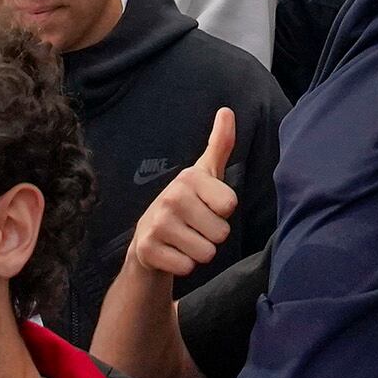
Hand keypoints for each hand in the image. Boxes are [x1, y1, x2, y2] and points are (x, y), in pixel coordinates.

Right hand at [127, 108, 242, 284]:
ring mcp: (157, 223)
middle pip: (221, 233)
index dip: (223, 212)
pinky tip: (172, 253)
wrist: (148, 240)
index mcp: (190, 177)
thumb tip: (227, 110)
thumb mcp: (205, 174)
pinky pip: (186, 267)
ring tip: (184, 240)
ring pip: (206, 253)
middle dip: (213, 236)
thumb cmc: (186, 204)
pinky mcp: (147, 249)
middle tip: (195, 228)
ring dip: (199, 253)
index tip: (208, 206)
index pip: (230, 205)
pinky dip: (183, 266)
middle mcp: (172, 196)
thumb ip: (220, 144)